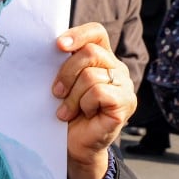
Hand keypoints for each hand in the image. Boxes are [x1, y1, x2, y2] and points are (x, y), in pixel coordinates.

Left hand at [53, 22, 136, 178]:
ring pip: (91, 75)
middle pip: (90, 53)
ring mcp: (125, 86)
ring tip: (67, 111)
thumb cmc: (66, 112)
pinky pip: (99, 93)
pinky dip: (84, 104)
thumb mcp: (63, 83)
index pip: (96, 32)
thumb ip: (63, 64)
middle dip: (66, 72)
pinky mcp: (126, 103)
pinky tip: (84, 114)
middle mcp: (117, 68)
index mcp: (102, 58)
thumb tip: (53, 47)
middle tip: (56, 92)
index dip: (78, 34)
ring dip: (72, 96)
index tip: (58, 45)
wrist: (74, 145)